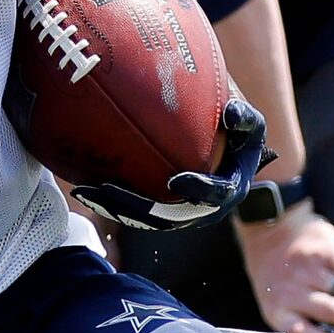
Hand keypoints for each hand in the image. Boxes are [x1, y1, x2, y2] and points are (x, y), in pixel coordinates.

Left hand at [73, 98, 271, 232]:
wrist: (228, 154)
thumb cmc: (240, 136)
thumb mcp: (250, 125)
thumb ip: (244, 117)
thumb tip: (229, 112)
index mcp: (229, 192)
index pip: (215, 196)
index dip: (197, 191)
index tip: (176, 180)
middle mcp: (202, 212)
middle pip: (167, 217)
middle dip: (136, 207)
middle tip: (109, 189)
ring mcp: (179, 216)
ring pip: (144, 220)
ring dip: (114, 208)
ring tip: (86, 191)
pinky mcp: (161, 213)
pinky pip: (134, 213)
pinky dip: (109, 203)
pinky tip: (84, 186)